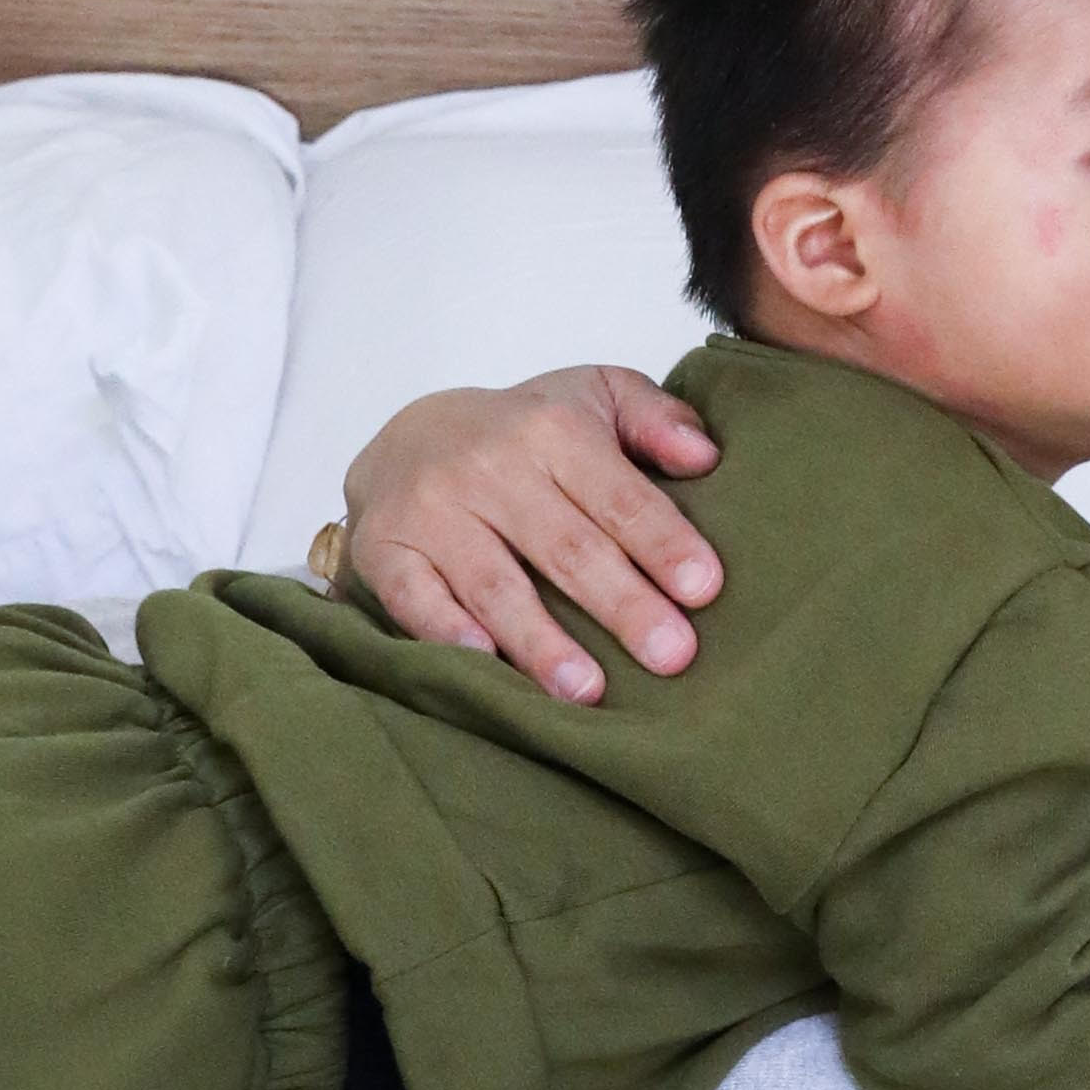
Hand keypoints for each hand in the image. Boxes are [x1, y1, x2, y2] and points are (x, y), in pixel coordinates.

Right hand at [337, 359, 722, 706]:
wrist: (408, 435)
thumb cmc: (524, 433)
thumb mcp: (594, 399)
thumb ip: (655, 419)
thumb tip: (705, 456)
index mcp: (550, 429)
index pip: (617, 494)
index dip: (661, 541)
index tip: (704, 588)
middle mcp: (488, 466)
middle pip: (565, 546)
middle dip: (621, 603)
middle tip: (672, 654)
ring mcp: (431, 510)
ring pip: (494, 583)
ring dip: (541, 641)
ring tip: (588, 690)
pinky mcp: (384, 550)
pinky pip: (414, 598)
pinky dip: (446, 631)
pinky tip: (486, 664)